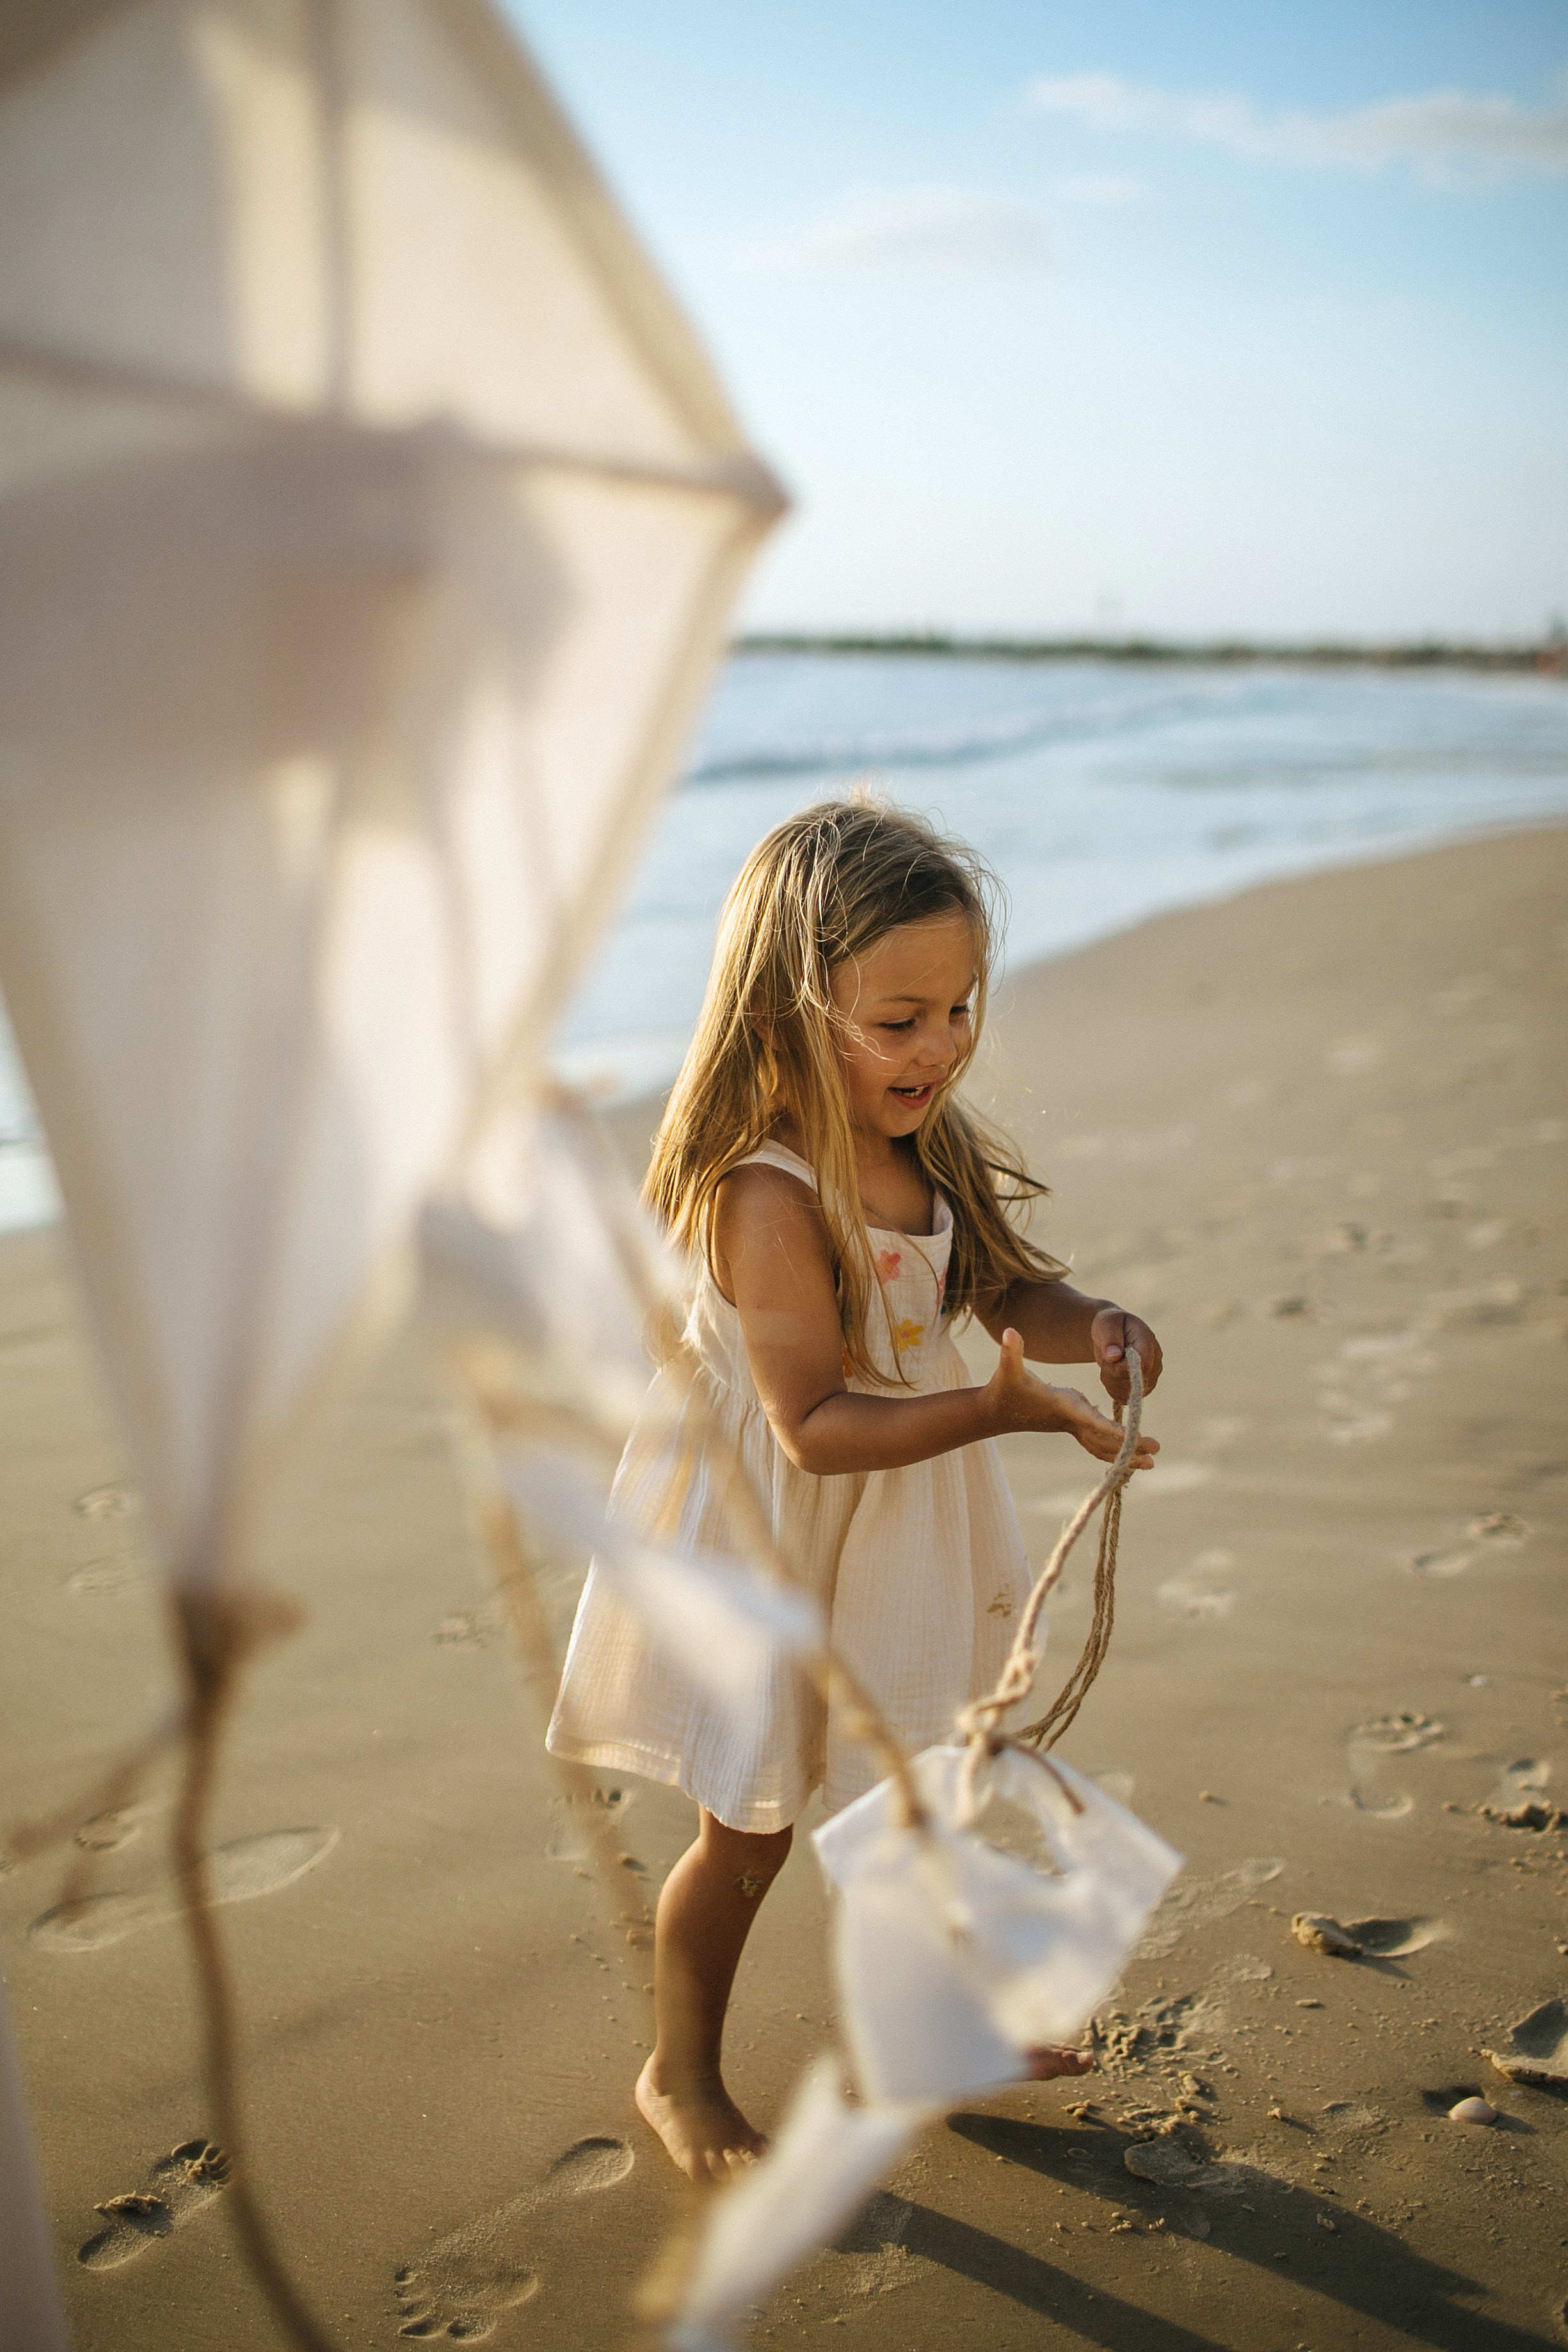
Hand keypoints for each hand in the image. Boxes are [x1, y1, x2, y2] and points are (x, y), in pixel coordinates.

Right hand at [985, 1330, 1158, 1467]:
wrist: (995, 1411)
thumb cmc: (1005, 1387)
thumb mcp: (1008, 1367)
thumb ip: (1011, 1350)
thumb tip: (1010, 1331)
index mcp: (1065, 1407)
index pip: (1093, 1422)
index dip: (1115, 1431)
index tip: (1136, 1438)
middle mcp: (1072, 1421)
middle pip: (1105, 1439)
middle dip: (1130, 1447)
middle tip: (1156, 1453)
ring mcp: (1073, 1426)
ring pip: (1103, 1446)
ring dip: (1126, 1455)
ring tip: (1151, 1463)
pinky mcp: (1072, 1426)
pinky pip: (1098, 1444)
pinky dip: (1114, 1451)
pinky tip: (1131, 1458)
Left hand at [1090, 1307, 1162, 1406]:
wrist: (1111, 1333)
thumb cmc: (1110, 1325)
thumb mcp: (1106, 1323)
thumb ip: (1110, 1337)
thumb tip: (1114, 1355)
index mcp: (1148, 1342)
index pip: (1143, 1365)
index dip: (1122, 1368)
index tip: (1109, 1359)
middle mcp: (1155, 1361)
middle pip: (1135, 1382)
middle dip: (1112, 1374)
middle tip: (1106, 1358)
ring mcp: (1151, 1376)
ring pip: (1129, 1393)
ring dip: (1111, 1382)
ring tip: (1109, 1364)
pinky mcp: (1143, 1388)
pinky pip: (1125, 1398)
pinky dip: (1112, 1389)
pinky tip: (1110, 1375)